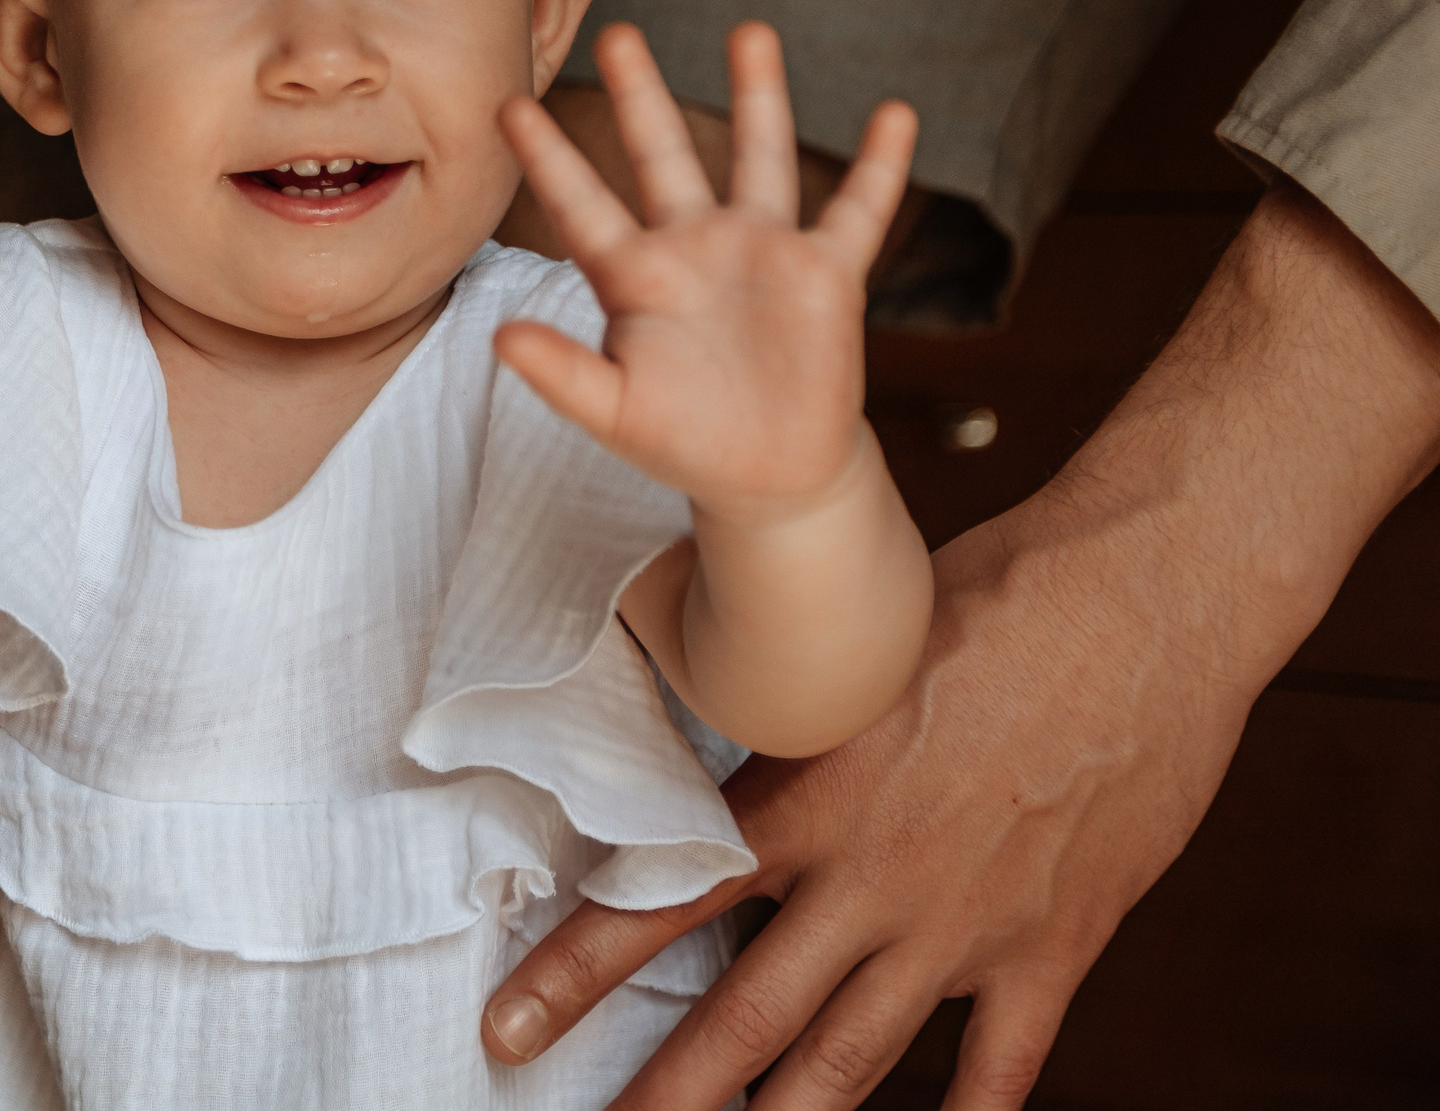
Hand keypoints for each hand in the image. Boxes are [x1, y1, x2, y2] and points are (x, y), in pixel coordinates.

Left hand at [479, 187, 1439, 1106]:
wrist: (1146, 603)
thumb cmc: (997, 596)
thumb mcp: (854, 647)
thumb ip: (787, 714)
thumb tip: (718, 714)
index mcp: (810, 799)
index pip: (666, 899)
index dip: (578, 971)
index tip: (511, 1027)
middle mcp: (874, 878)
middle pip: (746, 1014)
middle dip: (669, 1090)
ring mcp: (964, 925)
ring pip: (851, 1058)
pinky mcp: (1054, 947)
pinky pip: (999, 1067)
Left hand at [494, 23, 916, 517]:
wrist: (765, 475)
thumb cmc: (679, 439)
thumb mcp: (612, 412)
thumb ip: (561, 373)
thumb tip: (499, 338)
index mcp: (634, 276)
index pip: (581, 205)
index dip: (547, 157)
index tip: (509, 102)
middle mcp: (694, 247)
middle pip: (663, 155)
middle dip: (643, 95)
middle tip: (617, 30)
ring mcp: (761, 254)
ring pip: (760, 158)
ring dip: (759, 96)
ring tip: (749, 30)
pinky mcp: (826, 276)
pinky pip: (858, 211)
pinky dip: (880, 167)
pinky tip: (895, 114)